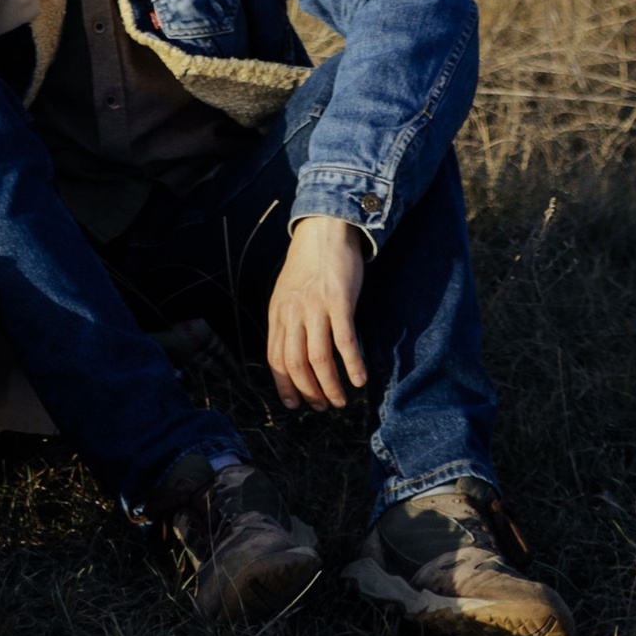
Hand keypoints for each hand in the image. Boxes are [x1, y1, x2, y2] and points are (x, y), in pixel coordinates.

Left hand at [265, 213, 369, 412]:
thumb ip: (288, 321)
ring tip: (342, 401)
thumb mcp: (288, 292)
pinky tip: (360, 380)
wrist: (325, 229)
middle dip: (309, 392)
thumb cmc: (309, 263)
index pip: (275, 359)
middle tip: (323, 407)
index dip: (284, 386)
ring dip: (330, 386)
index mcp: (278, 312)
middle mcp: (293, 312)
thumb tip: (293, 355)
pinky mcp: (339, 301)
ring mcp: (315, 307)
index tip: (294, 405)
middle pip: (295, 364)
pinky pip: (345, 342)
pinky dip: (352, 365)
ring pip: (318, 359)